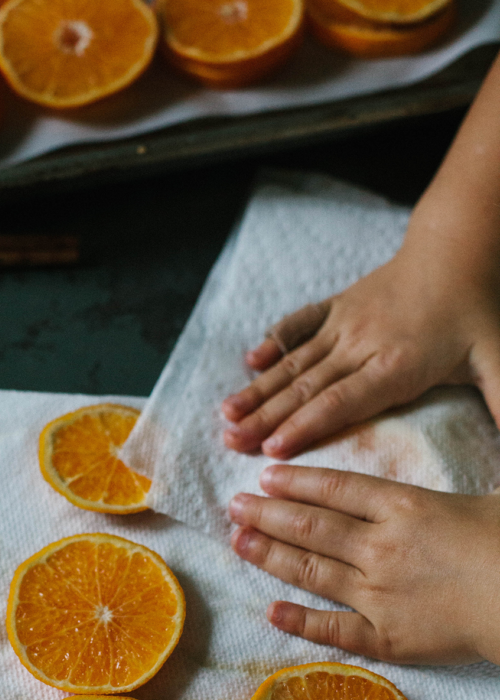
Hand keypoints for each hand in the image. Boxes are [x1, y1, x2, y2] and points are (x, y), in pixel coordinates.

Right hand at [221, 231, 499, 458]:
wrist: (458, 250)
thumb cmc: (478, 311)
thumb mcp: (499, 361)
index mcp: (397, 365)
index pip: (343, 400)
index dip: (307, 425)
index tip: (273, 449)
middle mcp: (363, 345)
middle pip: (307, 387)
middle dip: (266, 416)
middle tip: (231, 441)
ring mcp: (345, 324)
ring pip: (296, 362)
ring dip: (259, 389)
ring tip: (226, 414)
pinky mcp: (337, 308)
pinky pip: (300, 325)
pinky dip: (274, 342)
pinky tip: (248, 361)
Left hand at [229, 464, 499, 664]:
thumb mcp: (483, 500)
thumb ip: (439, 499)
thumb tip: (417, 492)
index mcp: (405, 507)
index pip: (336, 488)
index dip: (297, 481)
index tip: (267, 475)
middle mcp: (380, 547)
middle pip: (310, 525)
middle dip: (267, 513)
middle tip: (233, 505)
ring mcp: (377, 593)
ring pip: (311, 570)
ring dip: (269, 555)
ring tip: (238, 541)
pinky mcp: (385, 637)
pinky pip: (332, 629)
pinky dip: (299, 621)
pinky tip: (271, 611)